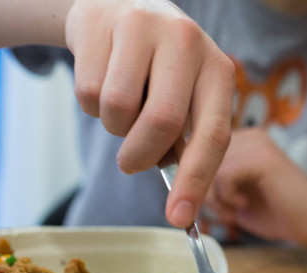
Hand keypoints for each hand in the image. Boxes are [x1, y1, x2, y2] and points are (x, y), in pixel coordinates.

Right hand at [65, 0, 233, 227]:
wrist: (120, 5)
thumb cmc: (161, 71)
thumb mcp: (187, 97)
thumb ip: (188, 143)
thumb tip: (183, 206)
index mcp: (218, 70)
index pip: (213, 135)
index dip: (196, 181)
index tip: (178, 219)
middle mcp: (188, 43)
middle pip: (161, 123)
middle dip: (141, 156)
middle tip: (131, 163)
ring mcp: (143, 26)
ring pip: (118, 109)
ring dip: (114, 128)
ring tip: (122, 108)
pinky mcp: (100, 22)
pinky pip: (88, 92)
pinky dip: (91, 106)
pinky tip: (104, 80)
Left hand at [204, 128, 306, 246]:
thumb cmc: (277, 213)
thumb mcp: (232, 195)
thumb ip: (208, 183)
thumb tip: (174, 186)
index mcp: (239, 139)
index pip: (193, 152)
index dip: (193, 181)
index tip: (212, 204)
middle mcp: (246, 133)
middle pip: (194, 159)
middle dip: (204, 191)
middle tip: (228, 210)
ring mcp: (254, 142)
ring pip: (205, 168)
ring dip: (215, 197)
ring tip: (237, 209)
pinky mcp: (261, 156)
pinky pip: (221, 176)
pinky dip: (227, 197)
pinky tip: (245, 205)